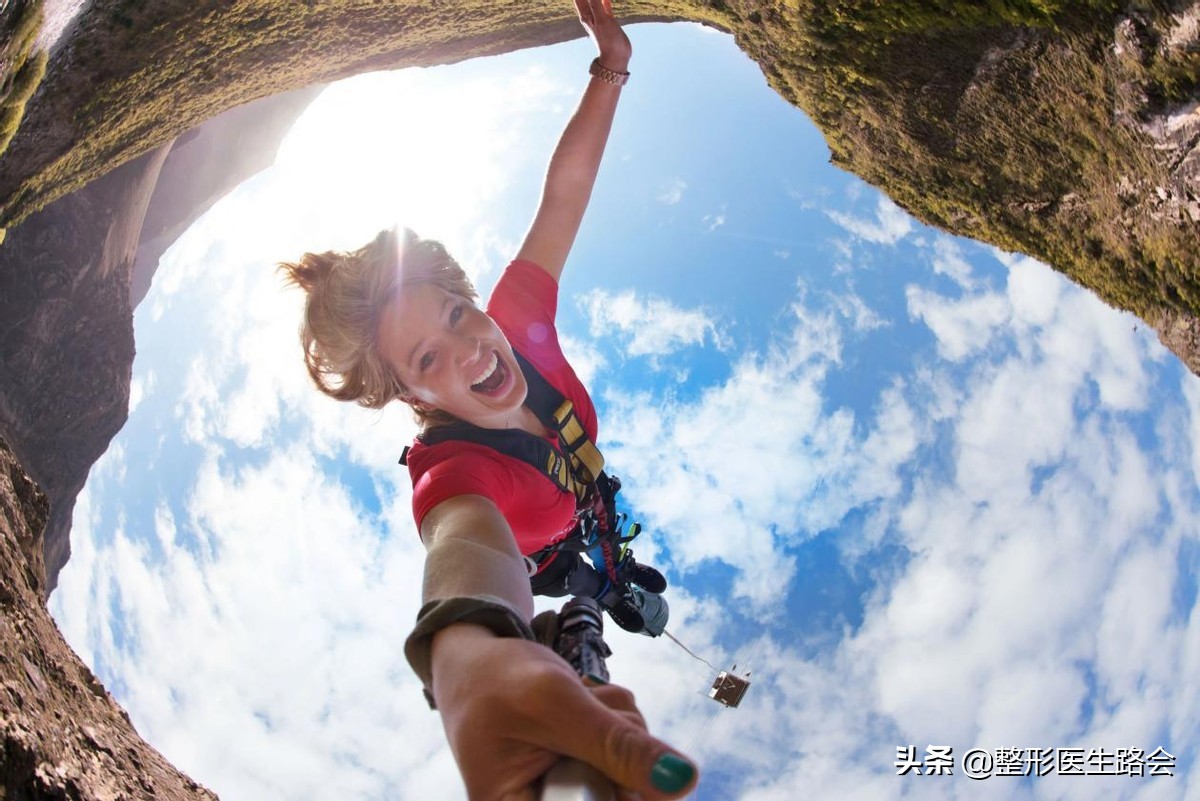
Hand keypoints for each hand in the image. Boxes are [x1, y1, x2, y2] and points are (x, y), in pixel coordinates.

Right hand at [432, 624, 697, 800]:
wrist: (480, 660)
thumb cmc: (496, 681)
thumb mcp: (555, 704)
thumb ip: (615, 745)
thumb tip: (683, 780)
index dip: (623, 791)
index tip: (613, 760)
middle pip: (628, 798)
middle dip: (623, 752)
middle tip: (590, 711)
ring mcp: (574, 795)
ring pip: (638, 775)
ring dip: (622, 730)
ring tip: (580, 704)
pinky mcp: (590, 775)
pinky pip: (633, 756)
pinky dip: (620, 724)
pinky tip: (588, 706)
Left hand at [574, 0, 631, 72]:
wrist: (616, 58)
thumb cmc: (607, 40)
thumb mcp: (601, 19)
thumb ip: (596, 2)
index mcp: (586, 14)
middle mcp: (590, 15)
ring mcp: (599, 17)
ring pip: (594, 0)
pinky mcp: (608, 20)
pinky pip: (604, 5)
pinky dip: (604, 0)